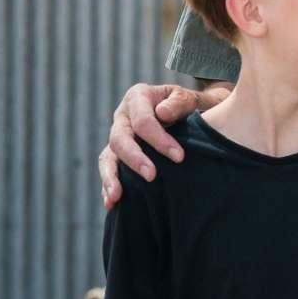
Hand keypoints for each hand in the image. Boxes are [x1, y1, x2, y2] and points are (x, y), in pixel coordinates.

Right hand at [98, 80, 231, 206]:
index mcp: (138, 96)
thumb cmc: (190, 104)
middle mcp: (123, 115)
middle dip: (134, 158)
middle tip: (151, 176)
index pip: (143, 121)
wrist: (187, 109)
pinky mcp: (117, 153)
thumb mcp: (190, 97)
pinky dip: (108, 185)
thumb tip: (162, 114)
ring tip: (117, 196)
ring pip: (107, 156)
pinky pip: (109, 169)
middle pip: (120, 138)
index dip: (159, 140)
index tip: (179, 157)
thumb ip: (180, 102)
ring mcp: (118, 134)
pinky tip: (111, 202)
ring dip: (111, 177)